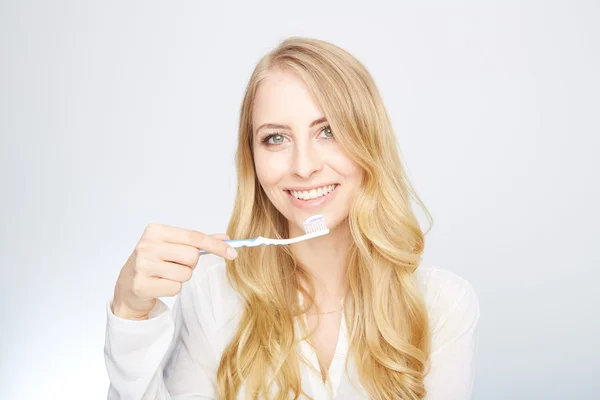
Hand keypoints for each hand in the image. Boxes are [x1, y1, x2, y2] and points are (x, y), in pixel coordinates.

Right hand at [111, 223, 236, 319]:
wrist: (127, 286)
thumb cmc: (154, 263)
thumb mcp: (173, 246)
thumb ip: (199, 242)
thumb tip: (226, 237)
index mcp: (155, 230)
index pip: (194, 236)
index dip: (215, 245)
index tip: (232, 253)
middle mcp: (147, 245)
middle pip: (192, 256)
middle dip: (190, 264)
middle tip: (176, 265)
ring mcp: (142, 265)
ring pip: (185, 273)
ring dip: (181, 277)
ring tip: (165, 275)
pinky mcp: (142, 284)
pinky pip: (175, 287)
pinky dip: (172, 289)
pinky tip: (159, 285)